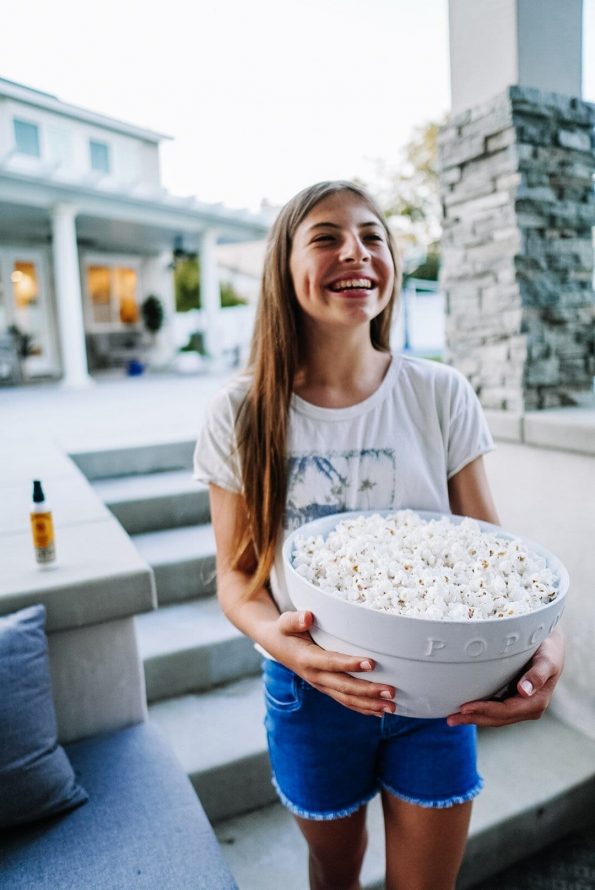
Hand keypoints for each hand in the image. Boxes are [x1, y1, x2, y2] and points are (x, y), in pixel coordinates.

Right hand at [263, 610, 396, 717]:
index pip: (331, 662)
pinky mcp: (326, 688)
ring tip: (391, 706)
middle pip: (344, 686)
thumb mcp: (285, 622)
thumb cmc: (284, 630)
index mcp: (306, 659)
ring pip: (347, 698)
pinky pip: (345, 701)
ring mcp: (321, 685)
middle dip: (368, 690)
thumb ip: (295, 619)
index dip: (350, 664)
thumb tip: (308, 616)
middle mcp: (315, 676)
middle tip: (391, 691)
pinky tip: (380, 711)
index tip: (371, 663)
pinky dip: (363, 708)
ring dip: (370, 703)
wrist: (276, 645)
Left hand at [447, 628, 564, 727]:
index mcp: (537, 702)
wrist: (551, 646)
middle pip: (498, 718)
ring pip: (495, 717)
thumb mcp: (546, 660)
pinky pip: (495, 710)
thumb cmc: (548, 650)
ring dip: (474, 718)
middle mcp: (529, 708)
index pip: (505, 710)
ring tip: (452, 718)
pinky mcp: (514, 701)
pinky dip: (480, 711)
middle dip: (475, 719)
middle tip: (450, 719)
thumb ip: (537, 675)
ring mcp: (522, 707)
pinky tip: (466, 711)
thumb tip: (524, 692)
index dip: (485, 710)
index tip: (465, 707)